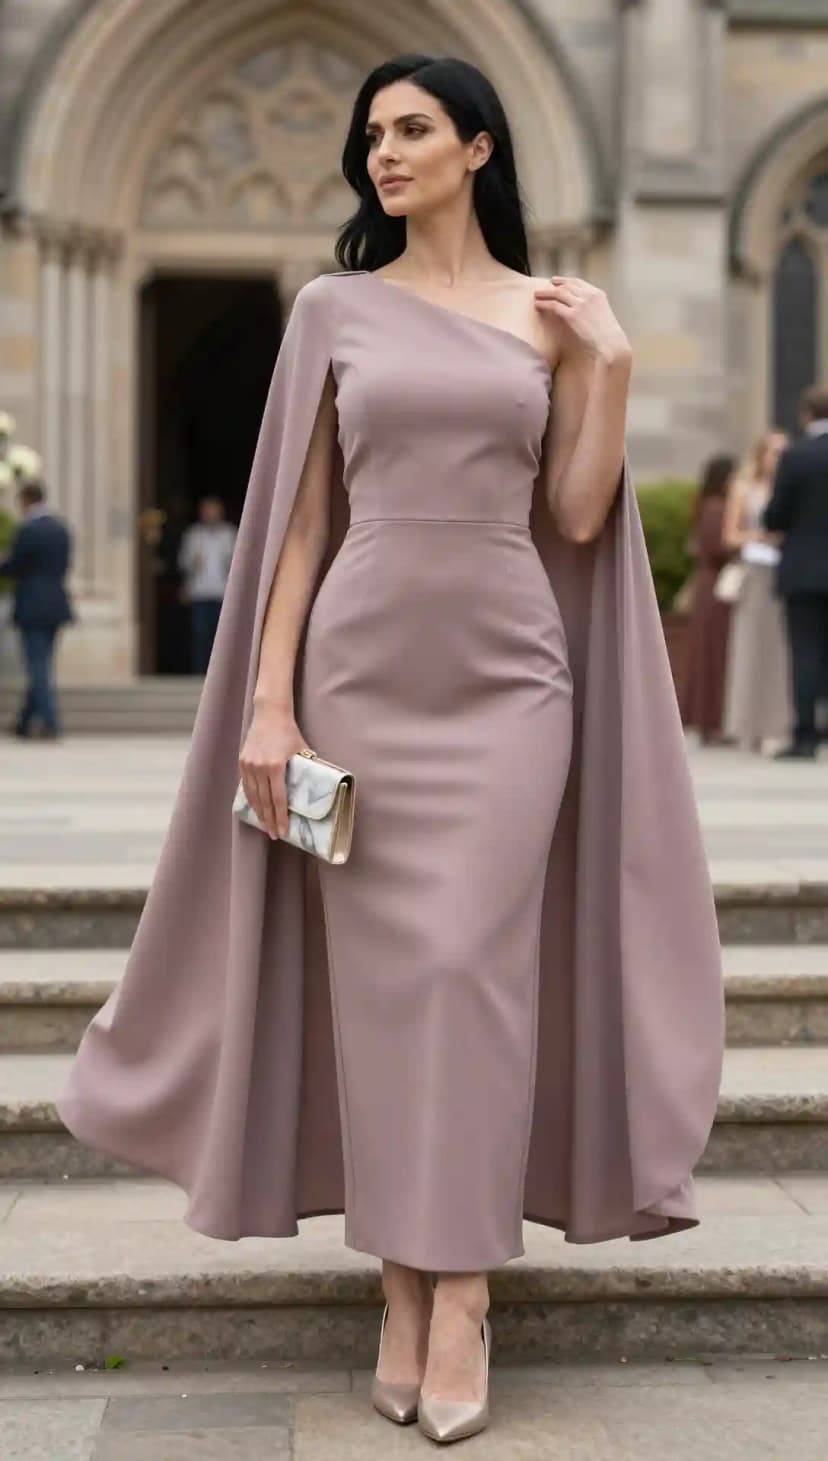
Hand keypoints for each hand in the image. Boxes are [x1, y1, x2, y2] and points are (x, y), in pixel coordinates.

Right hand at [238, 705, 311, 839]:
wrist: (270, 714)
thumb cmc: (289, 732)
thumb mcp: (302, 751)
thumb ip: (307, 769)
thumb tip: (316, 788)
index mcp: (275, 766)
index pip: (278, 799)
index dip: (280, 818)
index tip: (283, 832)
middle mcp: (259, 767)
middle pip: (264, 802)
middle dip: (269, 821)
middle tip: (274, 835)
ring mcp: (248, 765)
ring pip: (253, 796)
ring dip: (259, 813)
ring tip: (265, 826)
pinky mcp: (242, 762)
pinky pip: (246, 786)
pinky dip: (251, 799)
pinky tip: (255, 809)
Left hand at [534, 276, 630, 364]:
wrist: (610, 342)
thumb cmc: (607, 333)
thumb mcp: (603, 313)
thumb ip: (592, 306)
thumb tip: (579, 308)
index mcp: (597, 293)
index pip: (577, 282)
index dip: (564, 280)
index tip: (555, 281)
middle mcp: (588, 296)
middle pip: (566, 286)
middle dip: (552, 286)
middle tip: (543, 288)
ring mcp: (580, 304)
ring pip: (558, 293)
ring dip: (545, 293)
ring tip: (536, 295)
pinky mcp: (572, 315)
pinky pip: (554, 306)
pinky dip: (544, 304)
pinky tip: (538, 305)